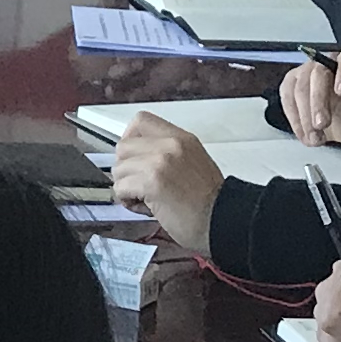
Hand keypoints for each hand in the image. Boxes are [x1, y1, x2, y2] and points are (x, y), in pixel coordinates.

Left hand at [105, 116, 222, 257]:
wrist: (221, 220)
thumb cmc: (211, 202)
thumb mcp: (193, 162)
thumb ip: (167, 153)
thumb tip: (139, 159)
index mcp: (181, 138)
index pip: (141, 121)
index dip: (130, 139)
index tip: (133, 157)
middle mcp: (170, 146)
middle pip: (123, 146)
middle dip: (125, 168)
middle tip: (138, 184)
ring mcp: (160, 162)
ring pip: (119, 169)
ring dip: (126, 187)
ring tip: (145, 198)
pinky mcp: (152, 183)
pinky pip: (121, 188)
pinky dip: (127, 201)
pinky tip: (145, 207)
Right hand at [279, 46, 340, 147]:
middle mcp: (328, 62)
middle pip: (318, 74)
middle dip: (318, 102)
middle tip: (322, 125)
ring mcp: (307, 72)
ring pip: (300, 88)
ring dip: (305, 117)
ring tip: (316, 138)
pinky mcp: (292, 84)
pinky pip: (287, 98)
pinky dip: (295, 120)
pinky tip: (305, 134)